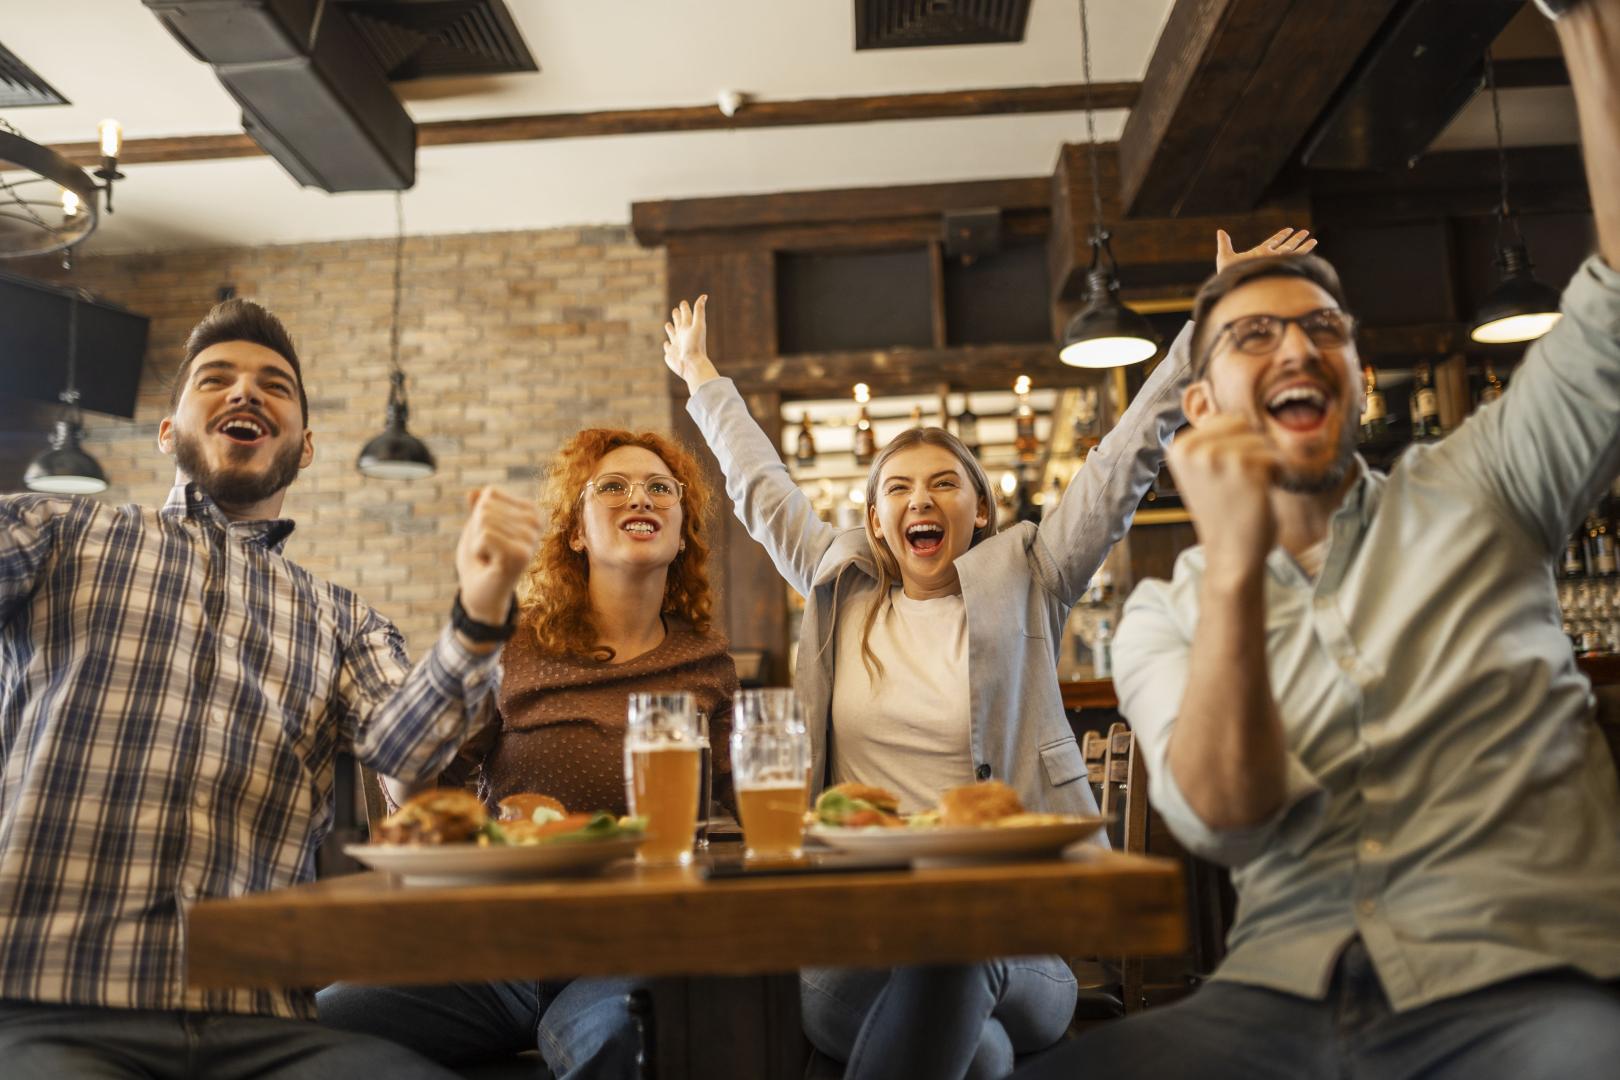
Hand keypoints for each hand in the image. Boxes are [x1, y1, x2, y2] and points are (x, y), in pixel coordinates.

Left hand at [454, 487, 541, 630]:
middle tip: (489, 551)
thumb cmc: (481, 561)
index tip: (490, 539)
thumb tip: (473, 492)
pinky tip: (491, 564)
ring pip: (485, 520)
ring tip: (490, 558)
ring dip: (478, 542)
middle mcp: (537, 523)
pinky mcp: (521, 555)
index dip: (480, 517)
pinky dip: (479, 550)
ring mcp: (531, 539)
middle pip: (487, 507)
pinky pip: (485, 535)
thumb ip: (479, 509)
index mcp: (532, 512)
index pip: (491, 494)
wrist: (480, 595)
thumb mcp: (477, 528)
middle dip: (478, 530)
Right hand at [663, 295, 719, 393]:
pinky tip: (667, 344)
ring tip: (668, 324)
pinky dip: (667, 345)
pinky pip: (668, 348)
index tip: (683, 303)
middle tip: (675, 310)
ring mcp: (676, 345)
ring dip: (670, 329)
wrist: (692, 365)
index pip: (686, 315)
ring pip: (672, 334)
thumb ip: (699, 311)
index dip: (685, 308)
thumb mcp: (698, 325)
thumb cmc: (696, 345)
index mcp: (688, 328)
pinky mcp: (671, 354)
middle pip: (679, 323)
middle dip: (677, 316)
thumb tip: (704, 296)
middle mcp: (682, 336)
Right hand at [1168, 416, 1280, 580]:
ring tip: (1249, 490)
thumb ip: (1210, 440)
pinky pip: (1276, 457)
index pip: (1226, 420)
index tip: (1226, 476)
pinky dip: (1277, 475)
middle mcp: (1193, 449)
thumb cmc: (1225, 510)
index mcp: (1178, 447)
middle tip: (1240, 484)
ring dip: (1266, 464)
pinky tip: (1260, 495)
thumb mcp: (1203, 470)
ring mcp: (1218, 458)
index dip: (1238, 446)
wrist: (1232, 554)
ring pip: (1262, 440)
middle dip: (1253, 451)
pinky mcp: (1245, 468)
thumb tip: (1221, 400)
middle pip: (1245, 424)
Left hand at [1215, 227, 1315, 272]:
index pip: (1272, 242)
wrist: (1236, 283)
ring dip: (1303, 244)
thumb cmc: (1229, 274)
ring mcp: (1276, 261)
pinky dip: (1304, 251)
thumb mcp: (1225, 256)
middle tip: (1305, 231)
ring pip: (1293, 251)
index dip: (1280, 236)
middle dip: (1295, 239)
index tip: (1289, 229)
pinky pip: (1295, 256)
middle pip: (1285, 246)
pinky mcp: (1281, 263)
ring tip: (1313, 237)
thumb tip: (1220, 231)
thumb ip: (1224, 243)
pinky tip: (1313, 243)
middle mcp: (1269, 257)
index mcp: (1259, 253)